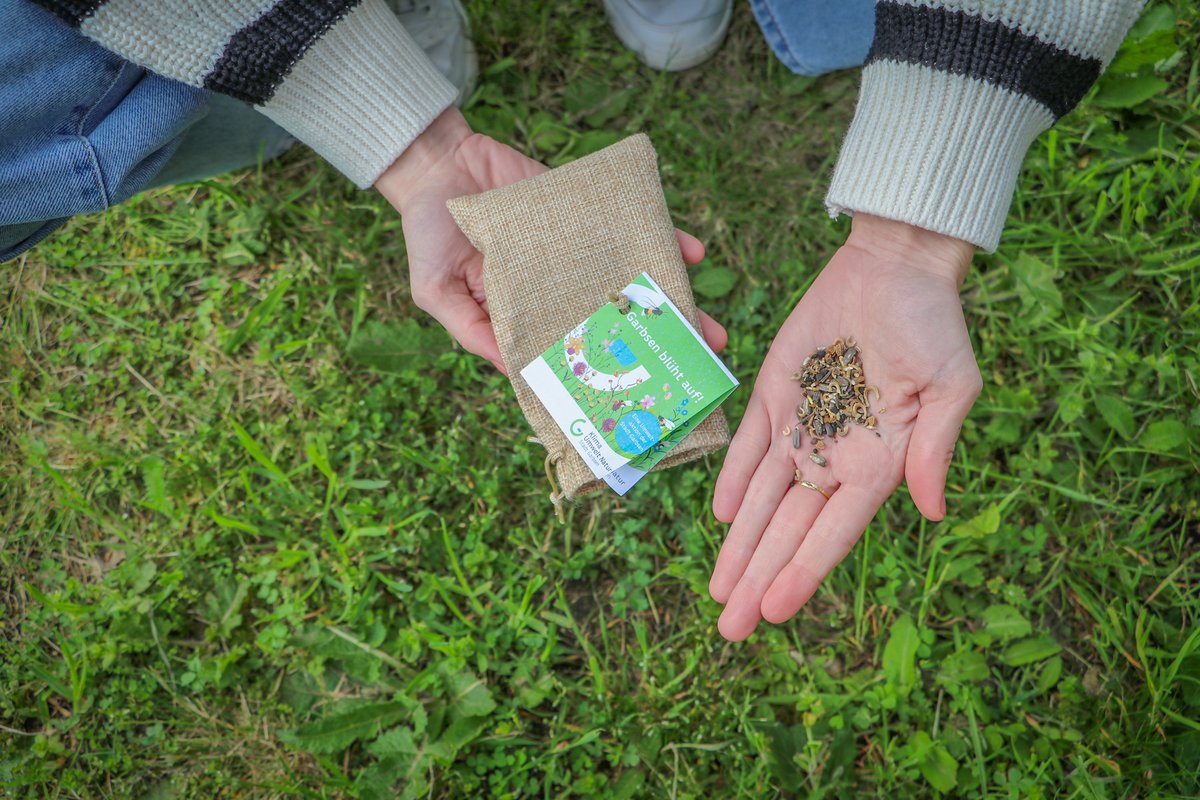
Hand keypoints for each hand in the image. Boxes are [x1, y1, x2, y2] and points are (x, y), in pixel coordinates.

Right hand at [375, 108, 726, 371]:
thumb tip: (516, 374)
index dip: (608, 377)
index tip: (642, 400)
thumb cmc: (429, 236)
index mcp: (530, 316)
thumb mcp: (438, 295)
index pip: (578, 354)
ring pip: (635, 280)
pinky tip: (694, 251)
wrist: (439, 165)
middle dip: (656, 345)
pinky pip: (633, 225)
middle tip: (698, 365)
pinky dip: (666, 235)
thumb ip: (476, 333)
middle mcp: (563, 289)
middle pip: (618, 323)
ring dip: (674, 300)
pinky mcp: (589, 212)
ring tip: (711, 326)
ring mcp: (581, 252)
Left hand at [708, 214, 980, 640]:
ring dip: (738, 544)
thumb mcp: (951, 386)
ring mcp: (801, 426)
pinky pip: (748, 444)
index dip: (803, 571)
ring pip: (760, 498)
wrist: (893, 265)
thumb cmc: (933, 323)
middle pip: (788, 529)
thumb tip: (933, 511)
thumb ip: (934, 449)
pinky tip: (719, 516)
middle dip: (758, 577)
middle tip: (729, 628)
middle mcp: (834, 455)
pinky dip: (733, 477)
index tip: (774, 611)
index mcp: (878, 463)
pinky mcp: (774, 392)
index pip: (833, 531)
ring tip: (717, 592)